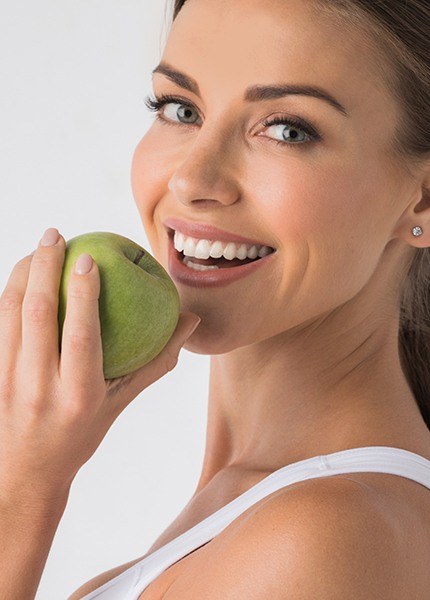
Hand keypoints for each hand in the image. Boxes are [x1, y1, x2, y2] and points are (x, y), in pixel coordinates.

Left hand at [0, 228, 199, 505]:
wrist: (25, 472)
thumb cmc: (80, 435)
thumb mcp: (120, 403)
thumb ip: (155, 361)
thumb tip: (190, 322)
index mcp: (79, 395)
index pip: (80, 334)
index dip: (83, 292)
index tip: (87, 257)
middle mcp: (40, 386)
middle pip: (37, 313)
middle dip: (43, 267)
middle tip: (55, 235)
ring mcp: (8, 381)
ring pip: (9, 315)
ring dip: (19, 275)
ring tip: (36, 248)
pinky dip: (5, 295)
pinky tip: (18, 277)